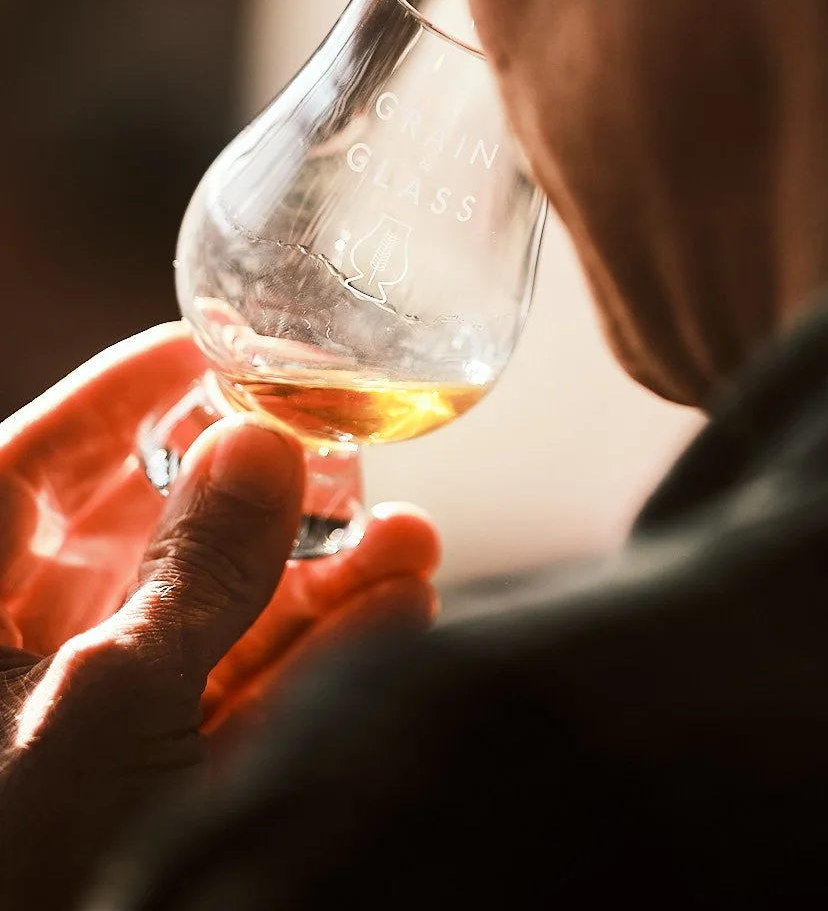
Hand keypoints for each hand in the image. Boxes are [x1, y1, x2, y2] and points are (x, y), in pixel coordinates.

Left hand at [0, 326, 440, 910]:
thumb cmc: (25, 869)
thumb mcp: (103, 704)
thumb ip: (190, 568)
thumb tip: (255, 438)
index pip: (25, 473)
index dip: (115, 402)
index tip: (207, 345)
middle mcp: (20, 675)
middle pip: (136, 548)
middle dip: (250, 494)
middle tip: (338, 444)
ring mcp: (91, 747)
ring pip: (207, 631)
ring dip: (312, 578)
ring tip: (412, 525)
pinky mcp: (160, 808)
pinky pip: (241, 713)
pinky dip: (319, 662)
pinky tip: (403, 606)